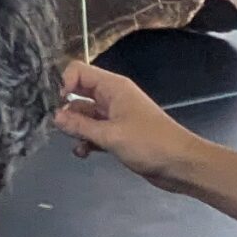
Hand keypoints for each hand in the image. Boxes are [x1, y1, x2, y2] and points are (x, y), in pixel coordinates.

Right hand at [53, 60, 208, 190]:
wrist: (181, 164)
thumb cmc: (149, 143)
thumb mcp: (110, 135)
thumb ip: (81, 125)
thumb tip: (55, 116)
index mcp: (113, 87)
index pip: (79, 72)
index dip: (64, 84)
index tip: (57, 105)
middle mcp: (112, 97)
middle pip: (79, 94)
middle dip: (67, 110)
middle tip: (60, 130)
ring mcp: (116, 116)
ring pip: (86, 115)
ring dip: (77, 129)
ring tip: (77, 146)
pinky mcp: (119, 134)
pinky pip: (95, 131)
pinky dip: (87, 140)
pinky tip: (84, 153)